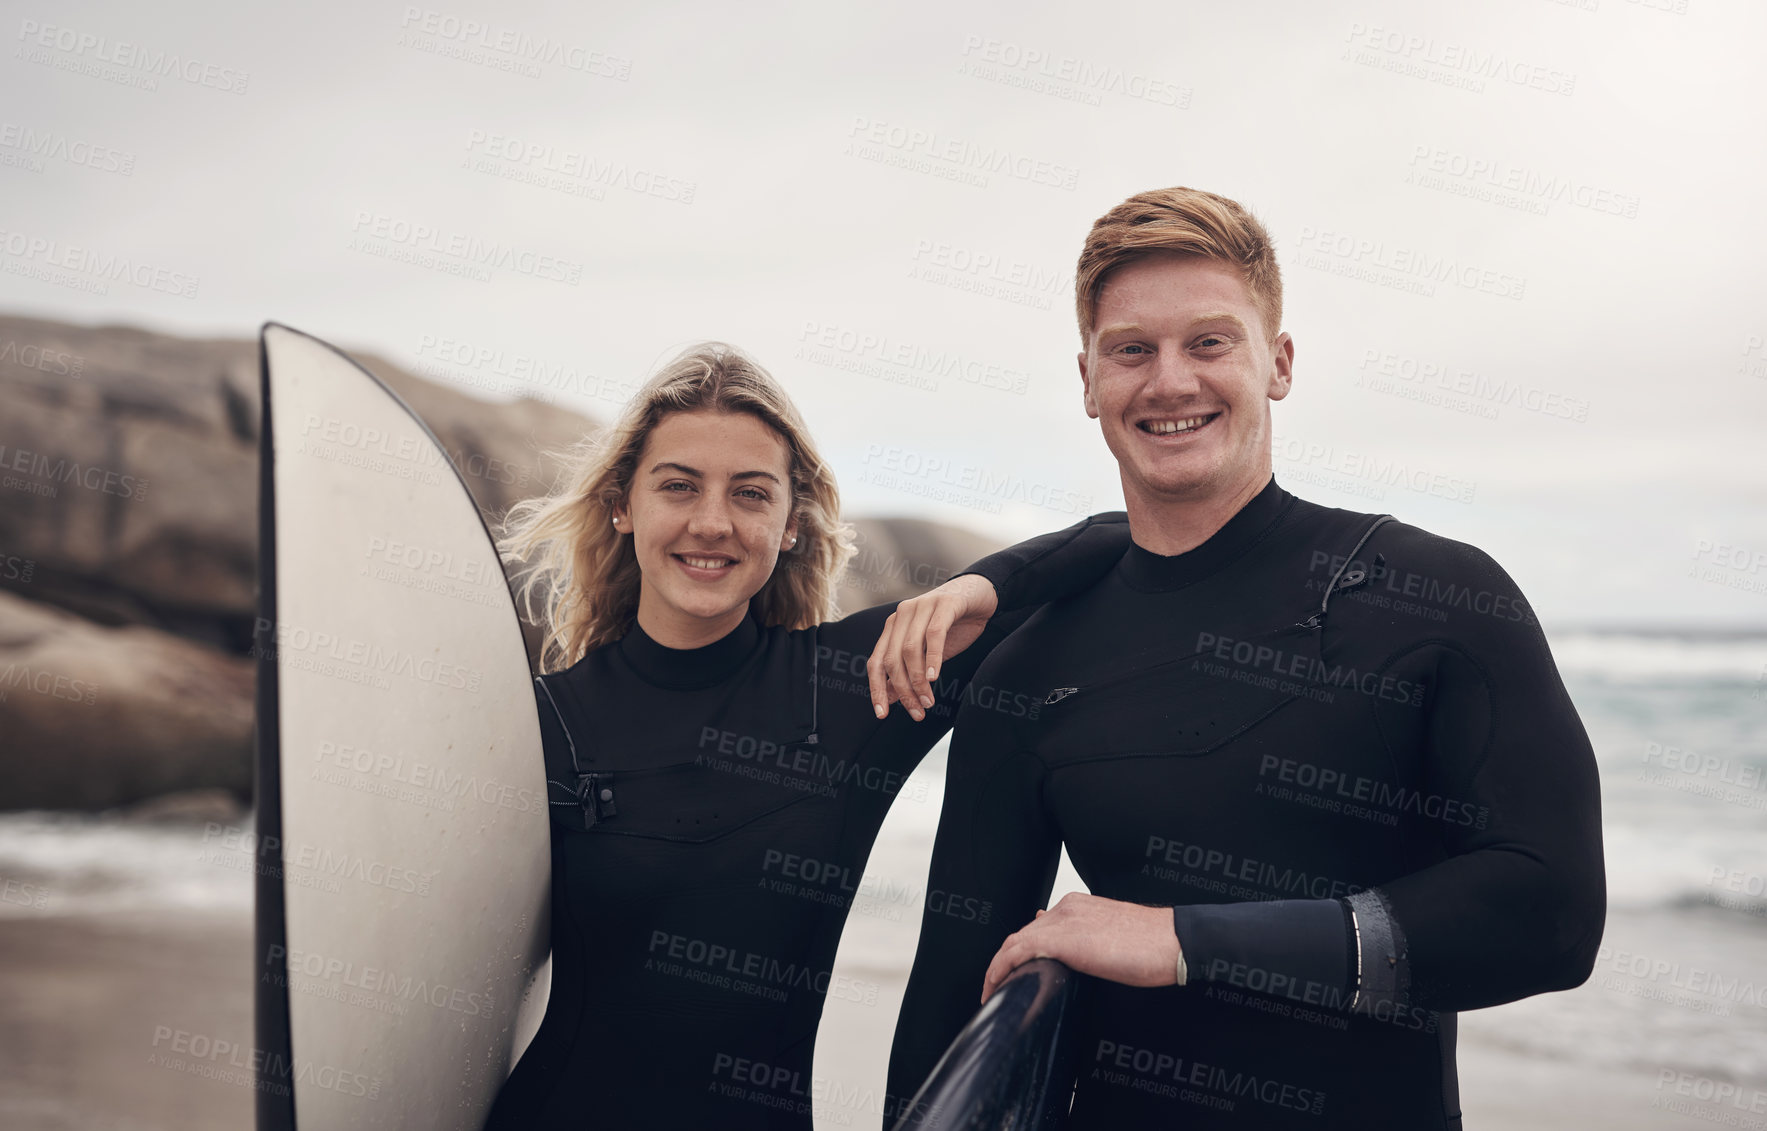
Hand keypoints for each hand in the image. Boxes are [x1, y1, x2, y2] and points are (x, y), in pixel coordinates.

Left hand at [865, 574, 997, 720]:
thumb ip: (908, 671)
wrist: (980, 595)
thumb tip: (890, 698)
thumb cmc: (953, 626)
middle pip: (892, 660)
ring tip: (928, 701)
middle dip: (903, 691)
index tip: (882, 714)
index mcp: (893, 627)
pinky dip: (932, 658)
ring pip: (910, 650)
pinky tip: (934, 677)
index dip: (876, 690)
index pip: (876, 662)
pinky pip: (933, 634)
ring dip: (918, 681)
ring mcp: (921, 607)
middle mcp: (902, 615)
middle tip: (918, 712)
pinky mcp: (944, 604)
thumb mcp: (928, 653)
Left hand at [980, 893, 1178, 1002]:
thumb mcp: (1112, 936)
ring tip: (990, 992)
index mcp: (1077, 905)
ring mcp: (1063, 922)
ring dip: (997, 968)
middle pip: (1022, 934)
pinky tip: (996, 988)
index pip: (1037, 928)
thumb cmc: (1153, 946)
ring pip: (1014, 942)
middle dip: (1005, 961)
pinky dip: (1001, 969)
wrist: (1175, 942)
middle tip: (996, 988)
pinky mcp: (1063, 940)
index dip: (1021, 952)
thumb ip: (1086, 938)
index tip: (1014, 973)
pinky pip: (1018, 952)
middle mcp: (1065, 908)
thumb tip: (1062, 947)